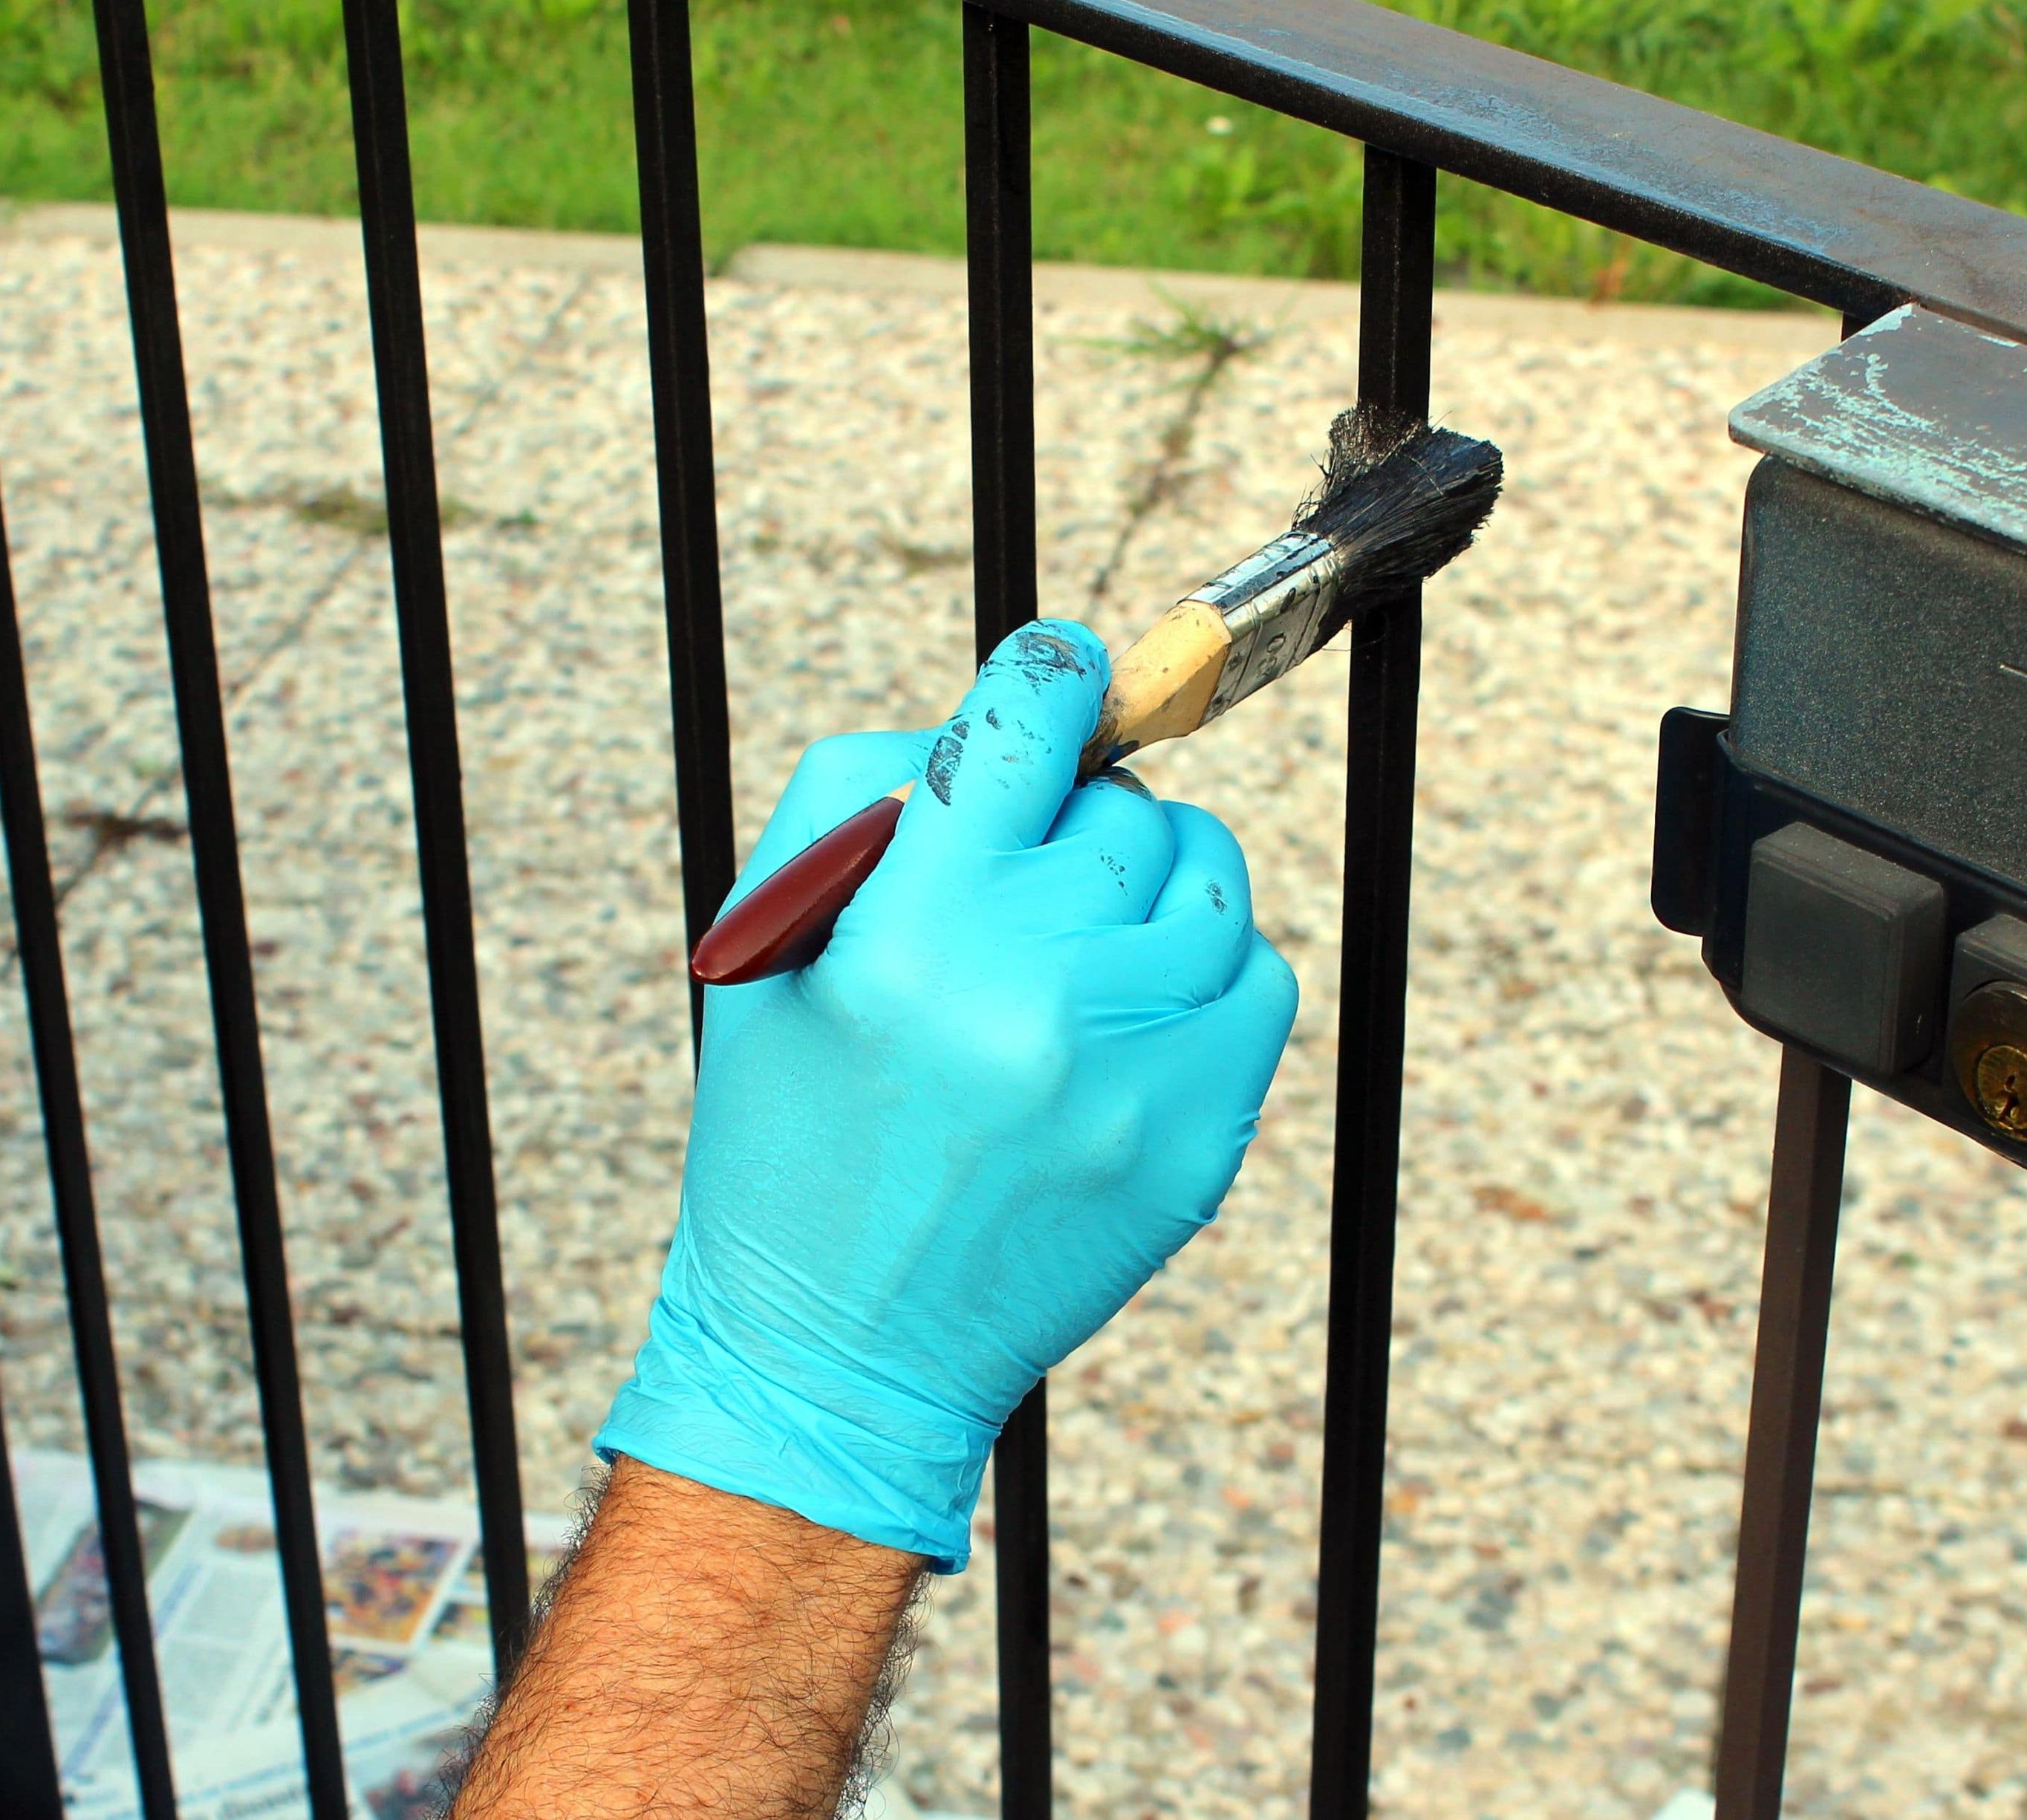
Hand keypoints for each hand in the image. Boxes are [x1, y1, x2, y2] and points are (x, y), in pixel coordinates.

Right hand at [597, 621, 1299, 1567]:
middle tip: (1018, 891)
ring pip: (1207, 879)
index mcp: (906, 939)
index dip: (1055, 677)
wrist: (843, 1351)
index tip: (1071, 675)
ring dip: (1151, 885)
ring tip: (1079, 945)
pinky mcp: (1199, 1138)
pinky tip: (1128, 1011)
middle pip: (1121, 809)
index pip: (1025, 725)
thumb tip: (1023, 708)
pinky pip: (1259, 974)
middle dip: (1073, 824)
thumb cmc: (792, 1125)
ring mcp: (1131, 1076)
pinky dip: (1204, 969)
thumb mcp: (768, 947)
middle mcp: (1030, 1000)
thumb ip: (874, 792)